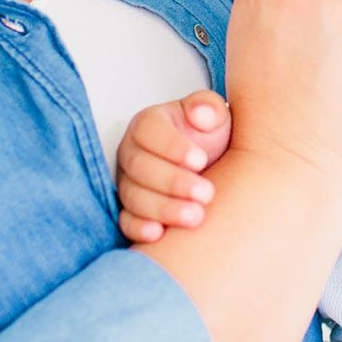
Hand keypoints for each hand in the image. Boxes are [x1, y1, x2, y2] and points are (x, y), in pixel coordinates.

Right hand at [117, 90, 230, 241]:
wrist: (212, 162)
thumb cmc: (209, 135)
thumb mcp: (215, 115)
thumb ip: (208, 107)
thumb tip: (200, 112)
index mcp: (148, 123)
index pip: (149, 131)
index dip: (172, 147)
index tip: (201, 160)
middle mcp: (131, 151)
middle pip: (140, 167)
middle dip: (174, 183)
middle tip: (206, 193)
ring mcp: (127, 182)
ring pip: (134, 196)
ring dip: (164, 209)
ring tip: (196, 216)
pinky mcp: (129, 209)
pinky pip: (126, 220)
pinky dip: (139, 228)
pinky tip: (159, 234)